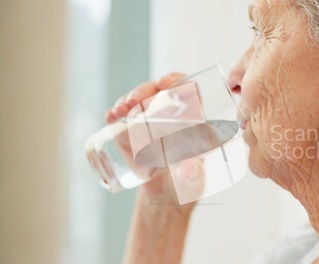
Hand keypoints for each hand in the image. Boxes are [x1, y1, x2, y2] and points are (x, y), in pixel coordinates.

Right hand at [106, 73, 203, 210]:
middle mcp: (173, 117)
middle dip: (145, 90)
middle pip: (160, 92)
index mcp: (194, 122)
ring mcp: (151, 122)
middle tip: (134, 100)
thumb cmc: (186, 187)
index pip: (190, 92)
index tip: (164, 82)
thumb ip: (192, 176)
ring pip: (140, 100)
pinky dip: (116, 113)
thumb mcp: (192, 182)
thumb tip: (190, 168)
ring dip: (128, 100)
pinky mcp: (133, 132)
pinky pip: (124, 116)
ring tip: (119, 111)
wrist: (164, 199)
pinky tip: (111, 117)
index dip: (178, 81)